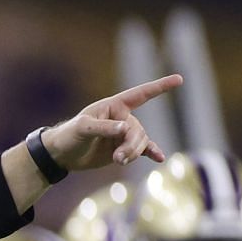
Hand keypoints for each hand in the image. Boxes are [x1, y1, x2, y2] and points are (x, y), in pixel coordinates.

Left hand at [42, 75, 181, 170]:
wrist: (62, 154)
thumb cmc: (69, 135)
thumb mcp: (83, 129)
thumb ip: (104, 128)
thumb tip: (126, 128)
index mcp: (114, 106)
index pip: (140, 94)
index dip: (160, 87)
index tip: (179, 79)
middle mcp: (123, 118)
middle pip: (139, 130)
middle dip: (131, 144)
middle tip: (118, 158)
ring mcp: (124, 134)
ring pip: (140, 142)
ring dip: (133, 153)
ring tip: (118, 160)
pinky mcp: (123, 148)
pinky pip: (143, 149)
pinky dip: (151, 152)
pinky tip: (159, 158)